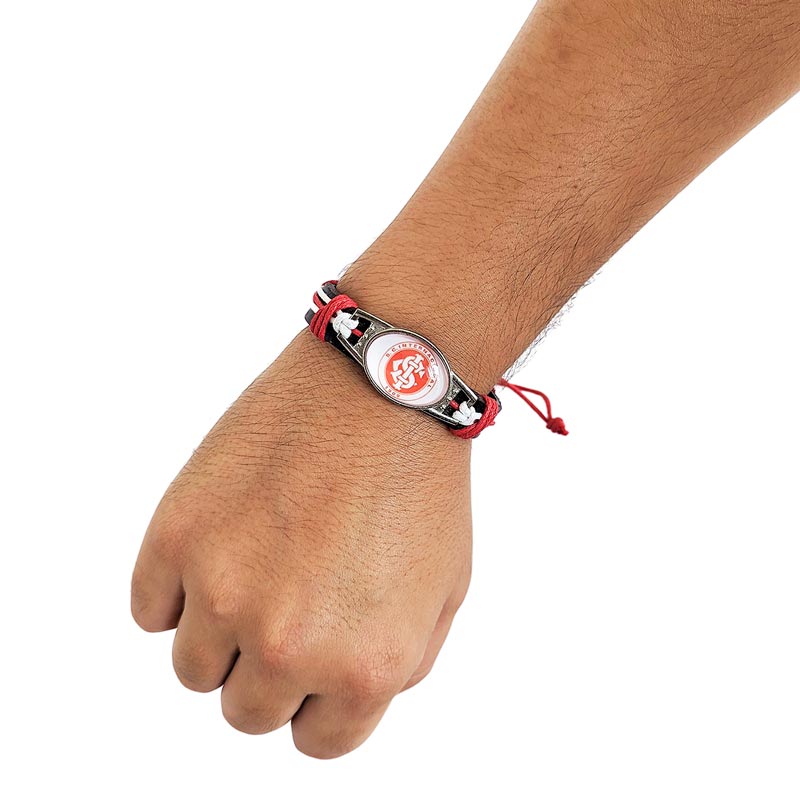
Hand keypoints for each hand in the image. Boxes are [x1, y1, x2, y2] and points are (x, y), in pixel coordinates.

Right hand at [131, 330, 471, 757]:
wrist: (383, 384)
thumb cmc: (420, 480)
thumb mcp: (442, 593)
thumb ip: (392, 668)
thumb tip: (335, 698)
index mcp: (361, 667)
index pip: (315, 742)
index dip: (319, 701)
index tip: (318, 661)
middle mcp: (287, 643)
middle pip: (246, 712)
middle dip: (270, 671)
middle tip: (288, 608)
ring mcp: (223, 588)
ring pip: (194, 668)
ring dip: (222, 634)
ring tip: (257, 570)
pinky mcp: (177, 535)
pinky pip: (150, 608)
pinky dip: (177, 590)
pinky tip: (220, 547)